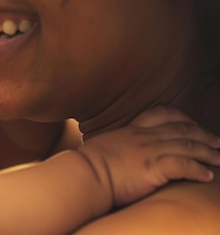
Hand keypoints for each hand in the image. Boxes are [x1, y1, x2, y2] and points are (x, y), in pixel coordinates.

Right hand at [79, 106, 219, 206]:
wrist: (84, 173)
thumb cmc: (87, 165)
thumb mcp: (102, 146)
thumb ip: (114, 145)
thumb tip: (115, 152)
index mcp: (132, 130)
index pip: (161, 115)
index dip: (181, 117)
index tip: (192, 122)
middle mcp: (144, 137)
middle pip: (181, 129)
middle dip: (203, 134)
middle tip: (217, 141)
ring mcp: (150, 151)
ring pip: (188, 146)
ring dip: (208, 152)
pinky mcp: (154, 167)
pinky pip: (183, 165)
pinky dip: (198, 170)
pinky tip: (207, 176)